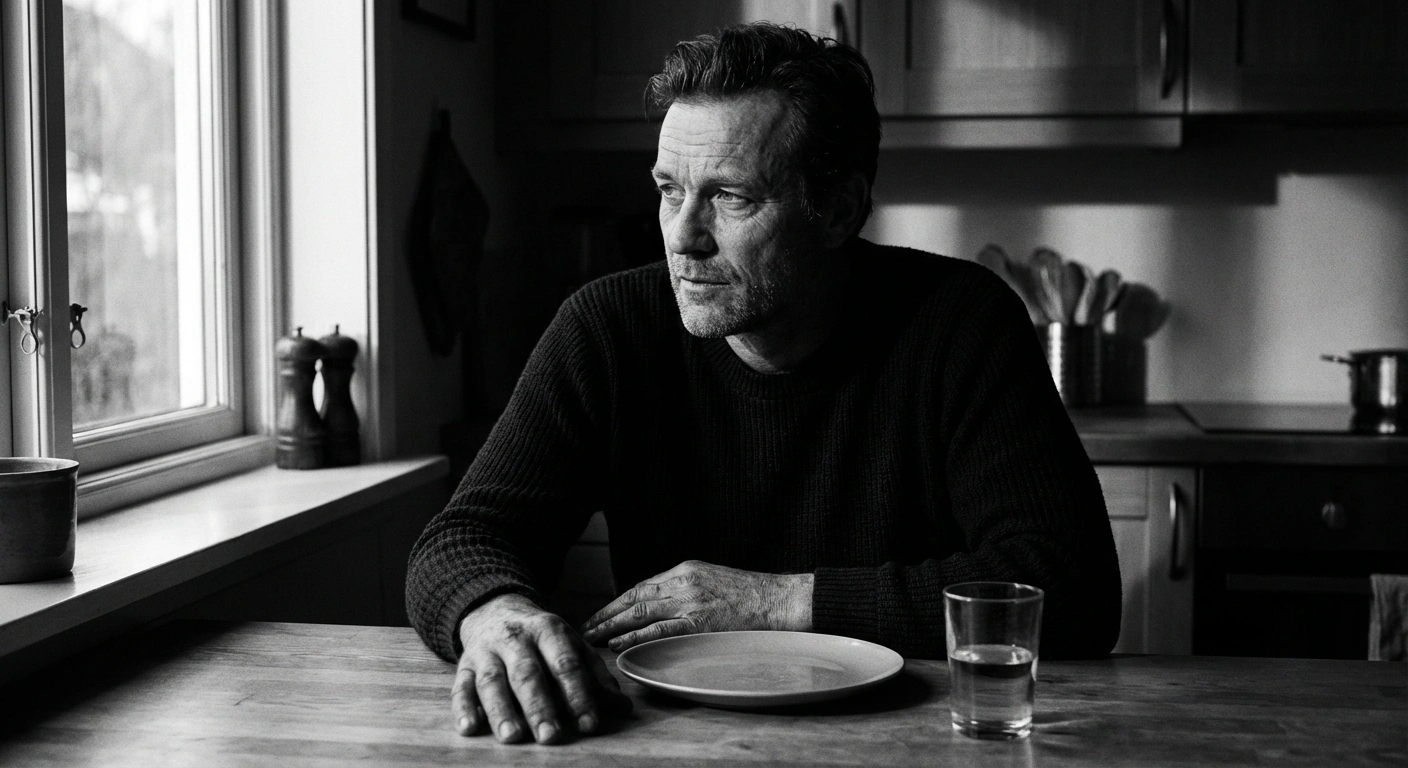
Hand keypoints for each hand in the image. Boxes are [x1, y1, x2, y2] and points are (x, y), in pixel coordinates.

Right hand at [452, 593, 630, 743]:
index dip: (578, 694)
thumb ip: (595, 676)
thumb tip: (623, 708)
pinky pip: (460, 686)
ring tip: (513, 736)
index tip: (588, 724)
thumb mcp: (571, 646)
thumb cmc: (541, 638)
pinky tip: (470, 728)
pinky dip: (463, 708)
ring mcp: (486, 651)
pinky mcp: (464, 665)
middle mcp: (515, 637)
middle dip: (540, 706)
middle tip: (551, 735)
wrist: (495, 609)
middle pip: (527, 673)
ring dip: (502, 710)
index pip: (565, 663)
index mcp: (548, 630)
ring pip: (492, 681)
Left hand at [580, 560, 813, 650]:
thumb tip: (664, 607)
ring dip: (611, 625)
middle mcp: (682, 581)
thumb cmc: (752, 594)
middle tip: (584, 627)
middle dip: (605, 613)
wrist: (780, 598)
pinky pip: (659, 630)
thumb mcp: (714, 581)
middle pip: (633, 597)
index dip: (617, 602)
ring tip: (591, 637)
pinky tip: (617, 643)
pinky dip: (634, 636)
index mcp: (685, 569)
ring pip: (639, 612)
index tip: (600, 614)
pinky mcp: (699, 621)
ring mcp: (690, 601)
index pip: (641, 587)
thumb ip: (688, 590)